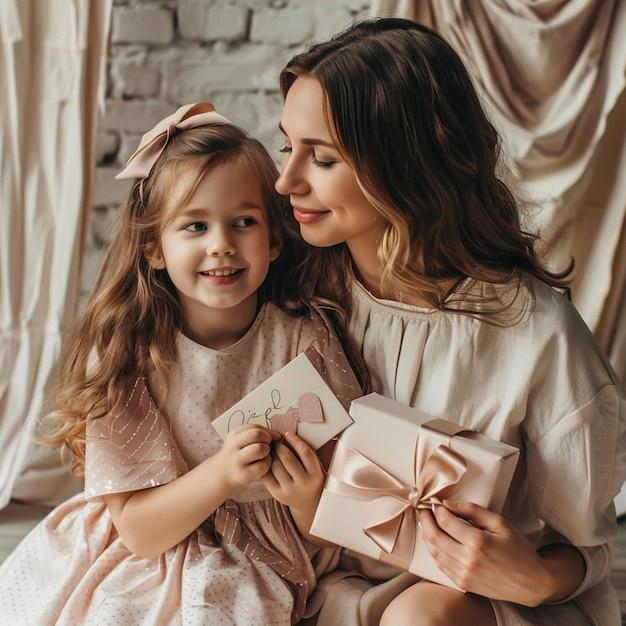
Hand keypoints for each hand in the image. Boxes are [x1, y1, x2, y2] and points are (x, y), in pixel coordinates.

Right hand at [217, 424, 279, 490]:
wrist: (224, 472)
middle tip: (267, 446)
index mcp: (234, 435)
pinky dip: (267, 463)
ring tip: (265, 454)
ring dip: (267, 451)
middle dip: (267, 439)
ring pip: (260, 449)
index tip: (269, 438)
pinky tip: (263, 464)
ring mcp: (237, 462)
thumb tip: (278, 436)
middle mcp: (233, 447)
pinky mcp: (243, 475)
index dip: (266, 432)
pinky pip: (263, 465)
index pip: (254, 427)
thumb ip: (259, 432)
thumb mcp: (242, 438)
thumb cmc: (239, 452)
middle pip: (256, 435)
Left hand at [262, 431, 325, 531]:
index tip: (287, 433)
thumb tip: (287, 435)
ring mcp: (290, 491)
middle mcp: (304, 484)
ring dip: (271, 454)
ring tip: (270, 449)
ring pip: (276, 466)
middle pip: (287, 458)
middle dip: (279, 446)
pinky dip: (265, 465)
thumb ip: (306, 454)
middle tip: (275, 440)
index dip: (295, 440)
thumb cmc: (311, 479)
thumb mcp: (315, 468)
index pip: (305, 453)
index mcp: (316, 475)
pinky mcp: (278, 495)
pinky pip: (268, 475)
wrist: (309, 503)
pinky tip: (267, 460)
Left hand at [418, 500, 582, 605]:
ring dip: (427, 536)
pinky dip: (435, 551)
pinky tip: (436, 541)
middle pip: (434, 536)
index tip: (435, 502)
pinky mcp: (463, 583)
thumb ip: (472, 511)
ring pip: (434, 552)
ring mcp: (464, 574)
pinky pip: (440, 565)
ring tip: (427, 523)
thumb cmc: (519, 550)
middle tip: (423, 509)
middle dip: (425, 520)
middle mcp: (467, 560)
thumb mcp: (499, 523)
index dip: (436, 509)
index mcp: (477, 542)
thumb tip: (448, 503)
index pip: (445, 521)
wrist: (532, 583)